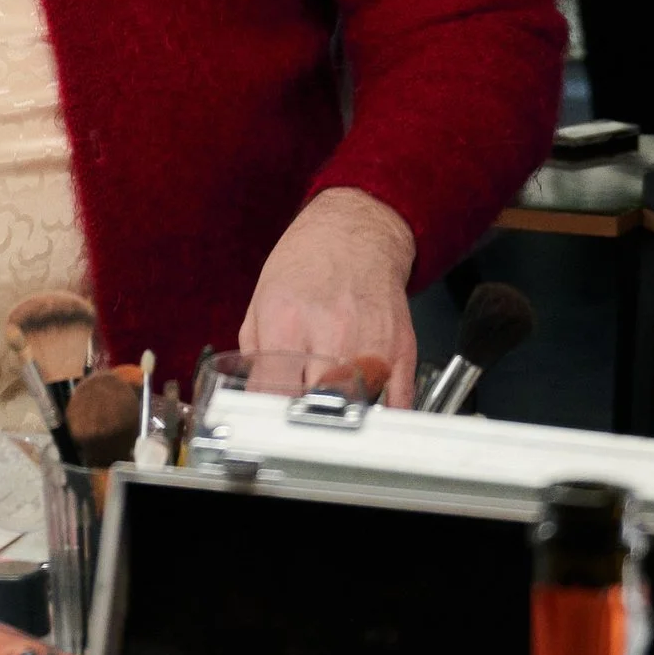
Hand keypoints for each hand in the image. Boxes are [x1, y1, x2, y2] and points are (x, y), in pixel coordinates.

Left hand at [237, 186, 417, 407]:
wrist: (356, 231)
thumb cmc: (308, 262)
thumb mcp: (262, 298)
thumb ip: (255, 351)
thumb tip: (253, 396)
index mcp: (287, 322)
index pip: (274, 391)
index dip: (267, 415)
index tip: (267, 423)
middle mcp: (330, 334)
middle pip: (315, 405)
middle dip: (303, 419)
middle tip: (299, 420)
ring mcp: (370, 344)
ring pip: (357, 409)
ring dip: (342, 419)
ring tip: (331, 412)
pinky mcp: (400, 350)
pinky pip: (396, 403)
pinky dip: (382, 417)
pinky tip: (366, 411)